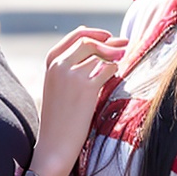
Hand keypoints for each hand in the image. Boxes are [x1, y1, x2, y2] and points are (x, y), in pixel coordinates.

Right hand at [32, 27, 123, 175]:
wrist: (55, 142)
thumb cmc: (59, 117)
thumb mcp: (57, 86)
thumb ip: (70, 66)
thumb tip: (93, 43)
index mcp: (51, 63)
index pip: (75, 36)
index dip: (94, 33)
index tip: (107, 35)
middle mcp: (59, 65)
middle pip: (89, 42)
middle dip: (110, 42)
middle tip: (125, 44)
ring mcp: (72, 75)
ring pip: (100, 55)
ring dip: (115, 56)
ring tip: (123, 59)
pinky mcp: (86, 87)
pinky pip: (108, 69)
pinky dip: (116, 70)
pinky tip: (117, 77)